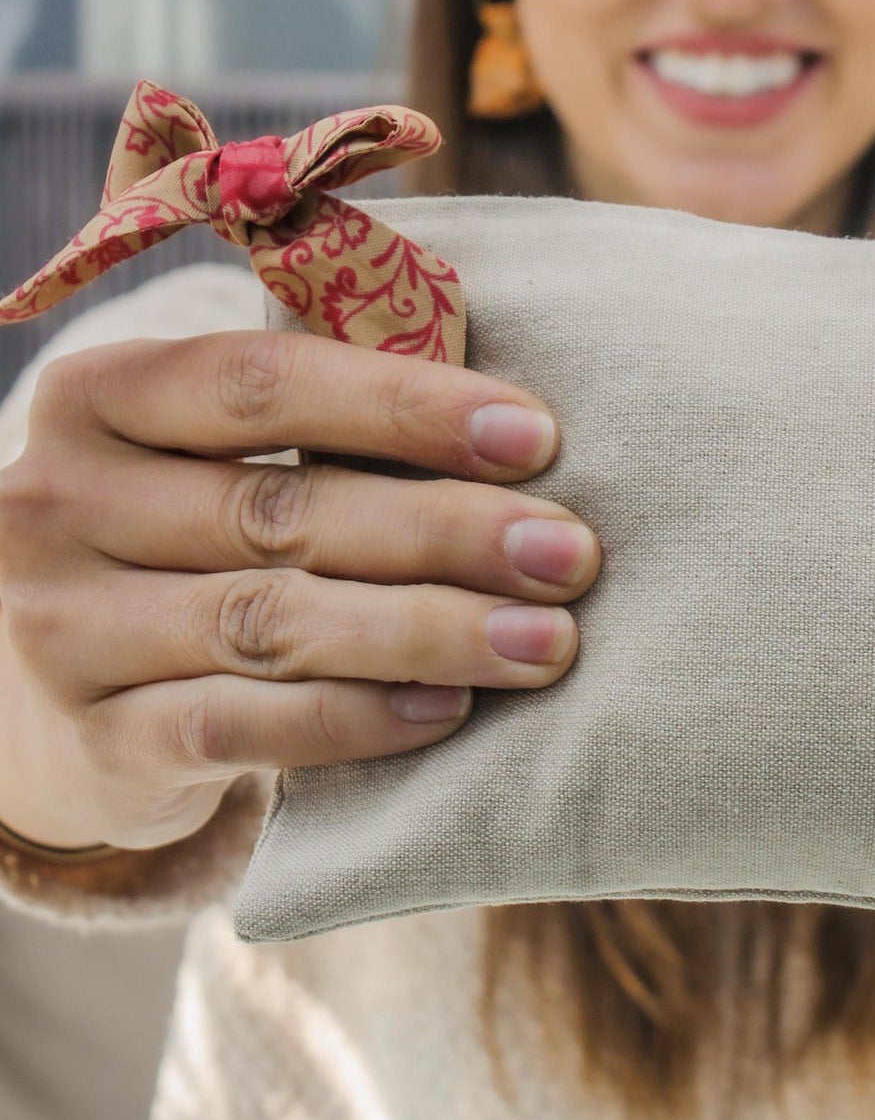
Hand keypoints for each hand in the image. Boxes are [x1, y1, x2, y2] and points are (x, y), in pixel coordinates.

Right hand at [0, 330, 597, 851]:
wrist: (62, 705)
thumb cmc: (186, 551)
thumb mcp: (210, 464)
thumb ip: (317, 430)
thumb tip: (516, 426)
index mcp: (99, 396)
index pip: (260, 380)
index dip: (406, 406)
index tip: (537, 436)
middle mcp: (60, 502)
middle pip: (282, 510)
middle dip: (447, 530)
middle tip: (568, 554)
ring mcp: (68, 628)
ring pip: (273, 623)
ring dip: (430, 630)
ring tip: (546, 641)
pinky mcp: (104, 739)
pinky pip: (243, 726)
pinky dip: (357, 717)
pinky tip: (450, 710)